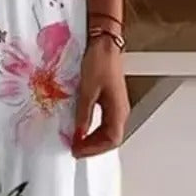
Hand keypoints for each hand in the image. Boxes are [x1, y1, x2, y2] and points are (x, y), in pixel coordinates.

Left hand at [71, 38, 129, 158]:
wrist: (104, 43)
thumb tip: (79, 133)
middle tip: (75, 150)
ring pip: (108, 131)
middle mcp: (120, 110)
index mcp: (119, 109)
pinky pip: (104, 122)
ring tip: (76, 142)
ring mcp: (116, 105)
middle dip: (93, 147)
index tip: (77, 151)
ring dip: (93, 139)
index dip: (94, 149)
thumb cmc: (99, 62)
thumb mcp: (87, 90)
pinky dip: (93, 129)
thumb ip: (83, 114)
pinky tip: (81, 127)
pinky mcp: (110, 99)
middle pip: (111, 138)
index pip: (111, 140)